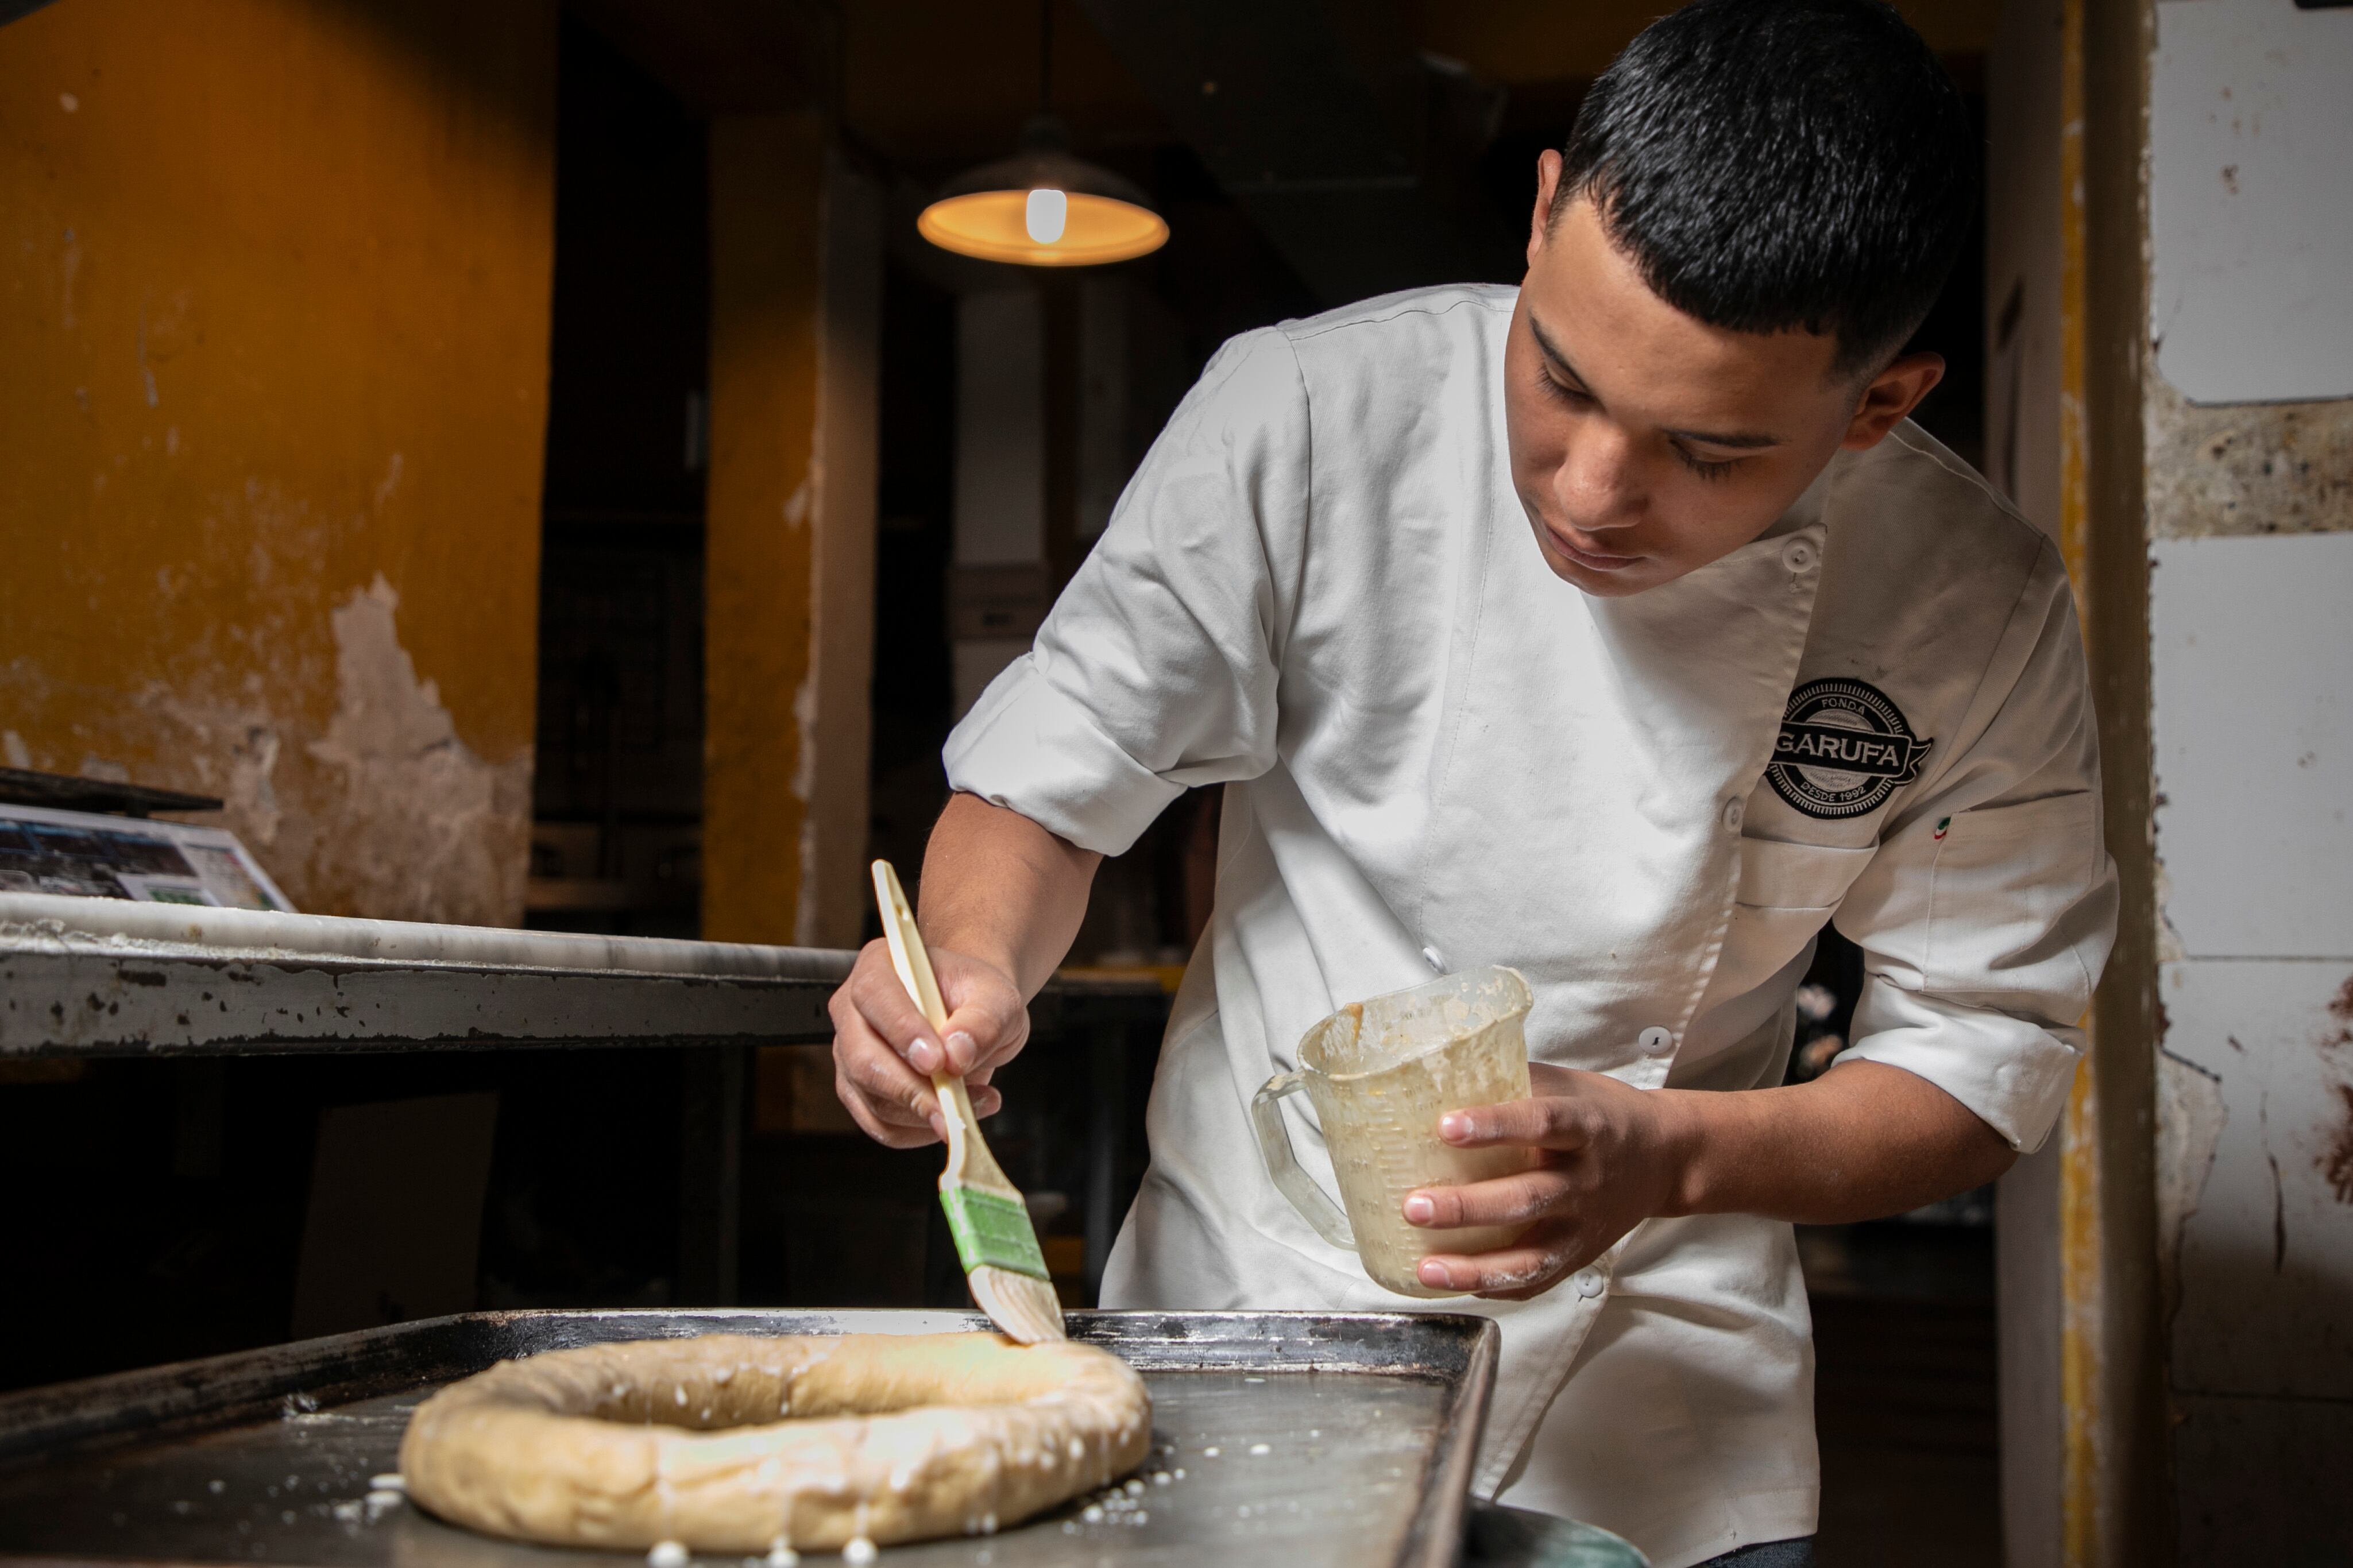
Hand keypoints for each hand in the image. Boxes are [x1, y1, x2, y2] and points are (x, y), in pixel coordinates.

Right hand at [826, 939, 1029, 1148]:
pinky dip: (918, 1131)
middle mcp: (853, 1010)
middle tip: (953, 1106)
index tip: (937, 1061)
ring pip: (871, 1099)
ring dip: (923, 1114)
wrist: (971, 1016)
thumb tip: (957, 1055)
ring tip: (975, 1103)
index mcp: (879, 966)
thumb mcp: (997, 998)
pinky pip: (880, 1125)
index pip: (875, 995)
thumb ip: (982, 1021)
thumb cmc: (977, 998)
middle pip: (862, 1058)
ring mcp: (850, 1053)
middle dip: (910, 1090)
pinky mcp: (859, 1091)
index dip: (902, 1031)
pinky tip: (953, 1116)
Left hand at [1402, 1063, 1689, 1300]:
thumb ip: (1514, 1080)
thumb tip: (1441, 1069)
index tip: (1444, 1127)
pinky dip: (1496, 1287)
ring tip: (1425, 1268)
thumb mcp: (1568, 1085)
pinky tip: (1456, 1283)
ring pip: (1532, 1256)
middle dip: (1468, 1207)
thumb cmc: (1602, 1114)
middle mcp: (1588, 1179)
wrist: (1666, 1158)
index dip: (1493, 1126)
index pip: (1540, 1123)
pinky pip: (1539, 1281)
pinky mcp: (1582, 1256)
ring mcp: (1586, 1224)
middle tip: (1413, 1207)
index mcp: (1586, 1126)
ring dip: (1475, 1266)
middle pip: (1528, 1198)